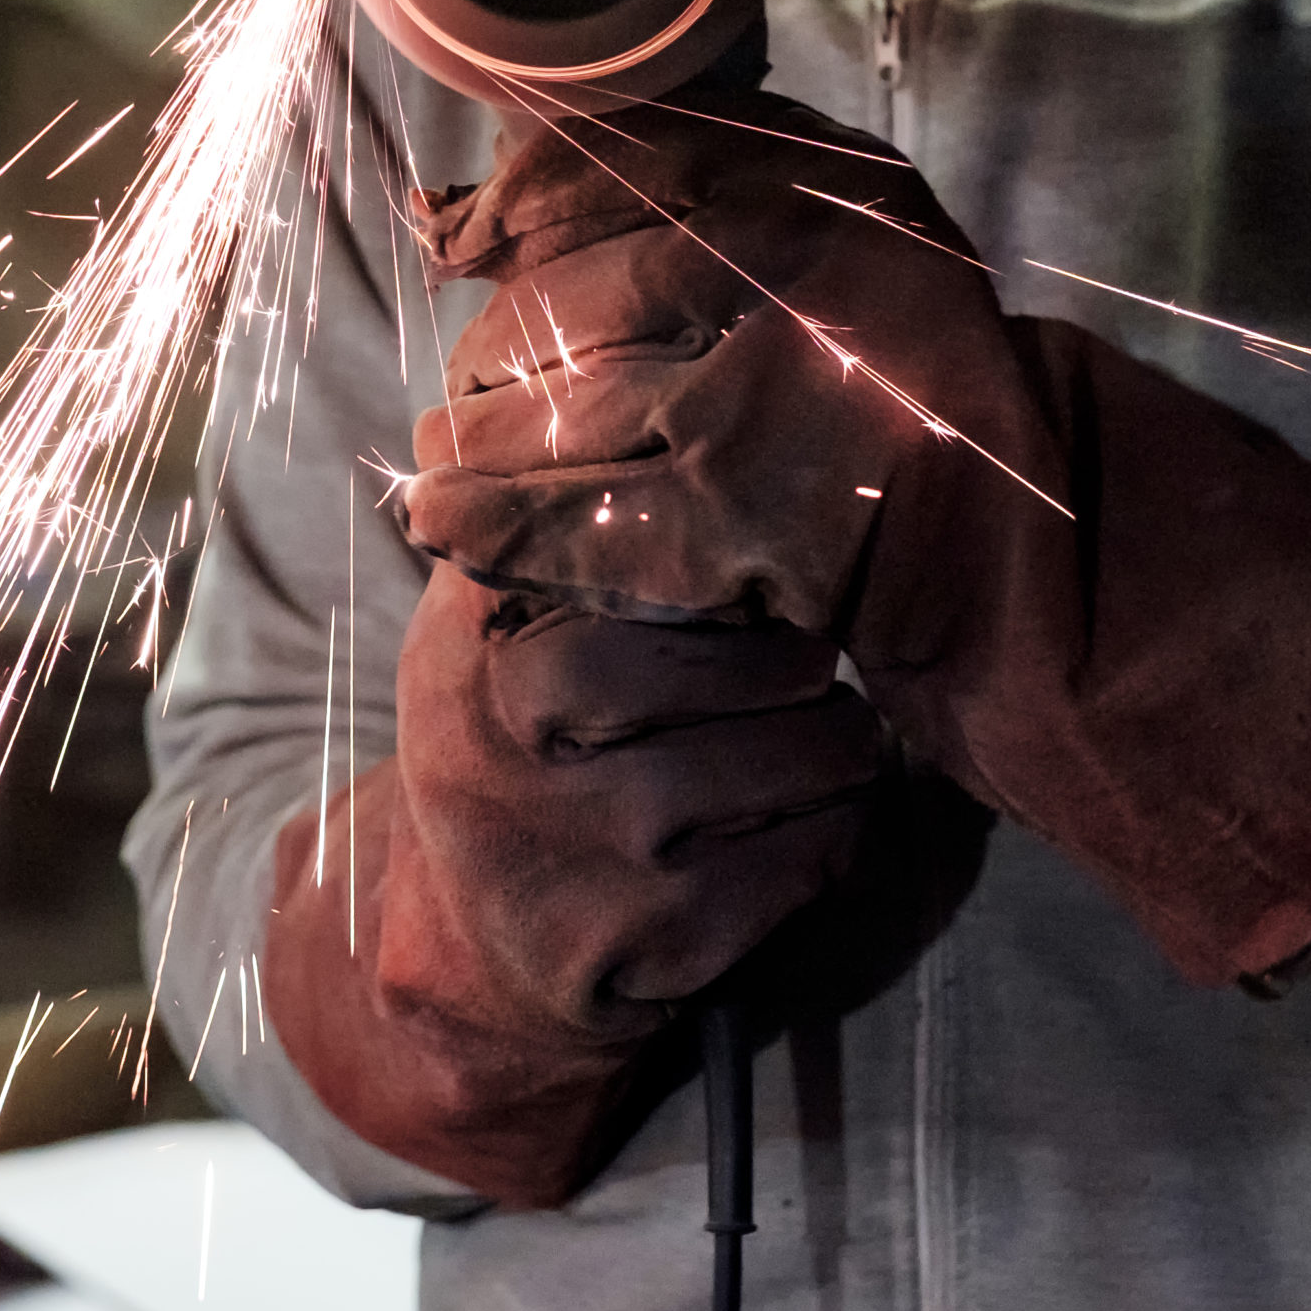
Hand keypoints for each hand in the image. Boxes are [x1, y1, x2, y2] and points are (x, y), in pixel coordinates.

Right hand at [263, 563, 886, 1205]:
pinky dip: (831, 834)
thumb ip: (542, 514)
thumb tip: (621, 358)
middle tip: (800, 662)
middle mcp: (510, 737)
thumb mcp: (485, 621)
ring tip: (811, 739)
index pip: (645, 545)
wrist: (470, 951)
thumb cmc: (517, 743)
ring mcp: (579, 848)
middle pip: (761, 647)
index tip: (765, 545)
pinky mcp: (647, 947)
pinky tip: (792, 826)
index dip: (735, 544)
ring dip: (840, 745)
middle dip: (806, 652)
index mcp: (474, 636)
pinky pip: (816, 856)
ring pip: (813, 750)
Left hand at [401, 92, 1310, 984]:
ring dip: (472, 443)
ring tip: (440, 465)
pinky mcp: (741, 529)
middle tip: (459, 387)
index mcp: (824, 197)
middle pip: (569, 300)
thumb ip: (722, 188)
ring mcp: (763, 407)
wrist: (1050, 551)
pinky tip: (446, 528)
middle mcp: (792, 282)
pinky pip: (573, 524)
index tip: (461, 235)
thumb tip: (513, 184)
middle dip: (489, 351)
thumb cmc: (935, 396)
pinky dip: (493, 528)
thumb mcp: (858, 244)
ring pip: (554, 411)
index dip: (516, 199)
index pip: (617, 164)